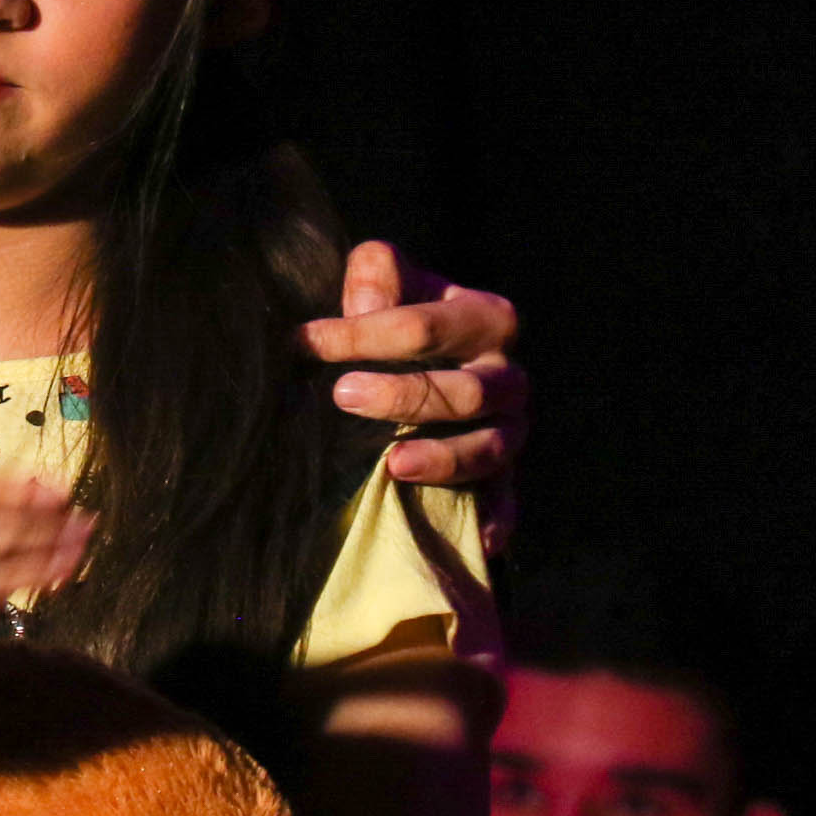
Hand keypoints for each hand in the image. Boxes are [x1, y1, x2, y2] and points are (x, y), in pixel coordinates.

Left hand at [298, 241, 526, 527]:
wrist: (436, 357)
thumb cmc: (399, 316)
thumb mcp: (388, 283)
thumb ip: (376, 275)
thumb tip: (363, 305)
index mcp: (486, 318)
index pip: (424, 325)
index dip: (362, 334)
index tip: (305, 341)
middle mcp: (507, 376)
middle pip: (465, 391)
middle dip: (403, 395)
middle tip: (341, 396)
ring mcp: (510, 428)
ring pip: (489, 447)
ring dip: (442, 458)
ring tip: (391, 465)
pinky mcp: (505, 474)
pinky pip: (506, 500)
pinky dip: (494, 520)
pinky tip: (476, 540)